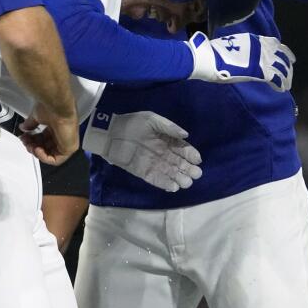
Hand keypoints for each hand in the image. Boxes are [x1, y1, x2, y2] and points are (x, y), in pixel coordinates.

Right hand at [19, 102, 79, 165]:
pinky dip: (44, 157)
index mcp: (56, 127)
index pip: (44, 139)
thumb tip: (23, 128)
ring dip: (37, 152)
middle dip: (33, 146)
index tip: (24, 137)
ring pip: (49, 154)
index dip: (33, 140)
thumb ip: (30, 124)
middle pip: (46, 147)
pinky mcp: (69, 149)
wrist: (57, 107)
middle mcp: (62, 135)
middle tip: (25, 142)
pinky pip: (55, 160)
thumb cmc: (51, 108)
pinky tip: (37, 150)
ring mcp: (66, 142)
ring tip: (30, 146)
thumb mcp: (37, 117)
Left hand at [83, 110, 202, 191]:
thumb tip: (186, 135)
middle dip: (189, 170)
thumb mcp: (152, 119)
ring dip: (179, 179)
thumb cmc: (132, 123)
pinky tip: (174, 188)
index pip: (183, 149)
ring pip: (170, 173)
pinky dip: (165, 184)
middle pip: (179, 164)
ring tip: (186, 183)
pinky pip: (157, 180)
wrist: (111, 133)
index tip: (197, 160)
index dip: (191, 155)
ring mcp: (154, 164)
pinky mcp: (144, 172)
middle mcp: (163, 153)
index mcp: (167, 140)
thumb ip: (169, 127)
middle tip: (195, 174)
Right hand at [186, 31, 294, 90]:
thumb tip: (243, 53)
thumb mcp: (232, 44)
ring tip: (287, 85)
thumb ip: (243, 48)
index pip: (275, 43)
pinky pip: (276, 78)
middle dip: (287, 65)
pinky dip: (280, 84)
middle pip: (282, 56)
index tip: (287, 56)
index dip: (284, 50)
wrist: (210, 58)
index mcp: (255, 40)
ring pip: (282, 68)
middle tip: (289, 73)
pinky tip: (281, 89)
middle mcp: (262, 48)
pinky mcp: (260, 71)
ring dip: (286, 77)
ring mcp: (262, 59)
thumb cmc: (215, 52)